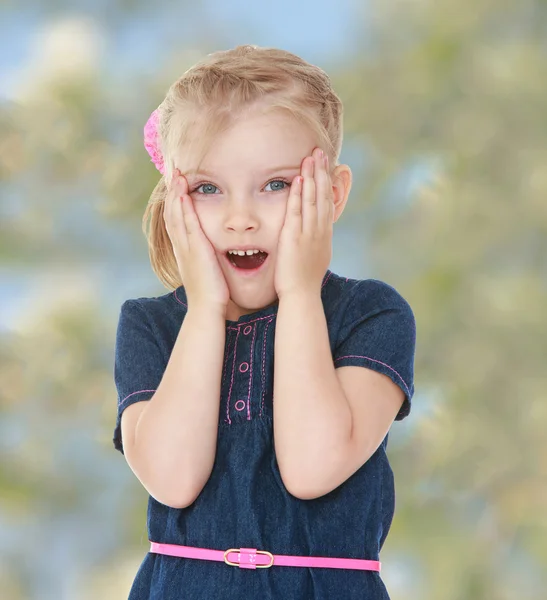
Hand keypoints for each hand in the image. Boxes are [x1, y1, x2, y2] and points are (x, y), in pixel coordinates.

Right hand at [164, 169, 229, 311]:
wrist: (207, 309)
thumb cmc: (211, 295)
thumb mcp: (207, 272)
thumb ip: (208, 260)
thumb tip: (212, 255)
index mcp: (184, 251)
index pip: (176, 221)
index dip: (175, 203)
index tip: (177, 187)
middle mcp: (181, 247)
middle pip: (171, 214)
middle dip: (172, 193)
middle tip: (173, 173)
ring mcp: (186, 248)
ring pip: (176, 215)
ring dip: (176, 194)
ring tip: (177, 176)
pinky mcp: (195, 250)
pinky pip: (187, 224)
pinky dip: (184, 207)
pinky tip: (185, 193)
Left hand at [274, 147, 333, 298]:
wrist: (302, 295)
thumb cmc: (304, 281)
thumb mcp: (314, 258)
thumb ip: (314, 243)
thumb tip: (314, 237)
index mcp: (324, 234)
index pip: (327, 203)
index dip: (327, 183)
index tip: (327, 167)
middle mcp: (320, 230)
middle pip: (323, 196)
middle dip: (322, 173)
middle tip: (321, 152)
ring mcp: (308, 232)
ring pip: (313, 199)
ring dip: (313, 176)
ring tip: (312, 157)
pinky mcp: (295, 236)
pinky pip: (297, 210)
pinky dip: (299, 194)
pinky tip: (300, 178)